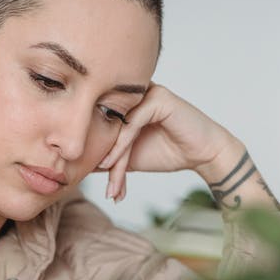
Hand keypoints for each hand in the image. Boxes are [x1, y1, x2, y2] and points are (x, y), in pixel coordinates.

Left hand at [99, 84, 242, 200]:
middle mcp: (133, 94)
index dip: (93, 153)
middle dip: (102, 160)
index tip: (86, 179)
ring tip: (110, 183)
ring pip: (117, 127)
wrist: (203, 154)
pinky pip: (131, 123)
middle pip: (106, 126)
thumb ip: (108, 156)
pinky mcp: (158, 97)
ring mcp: (146, 92)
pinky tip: (113, 165)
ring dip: (111, 158)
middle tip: (102, 187)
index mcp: (124, 102)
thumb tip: (77, 166)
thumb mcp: (129, 157)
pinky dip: (121, 146)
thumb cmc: (169, 151)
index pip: (99, 125)